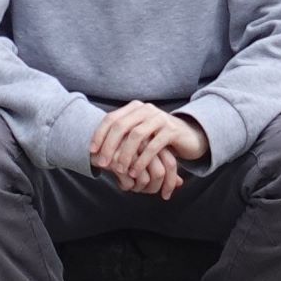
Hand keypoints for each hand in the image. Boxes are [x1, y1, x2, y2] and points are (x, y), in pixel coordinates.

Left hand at [90, 103, 206, 198]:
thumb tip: (94, 151)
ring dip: (125, 155)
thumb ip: (121, 136)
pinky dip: (142, 160)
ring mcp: (160, 118)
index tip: (92, 151)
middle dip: (109, 146)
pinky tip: (135, 173)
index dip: (99, 134)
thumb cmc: (157, 137)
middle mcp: (146, 109)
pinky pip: (153, 146)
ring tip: (119, 171)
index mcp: (135, 108)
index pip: (111, 118)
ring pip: (136, 136)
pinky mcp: (171, 130)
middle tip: (103, 164)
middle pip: (121, 126)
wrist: (188, 136)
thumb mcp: (139, 133)